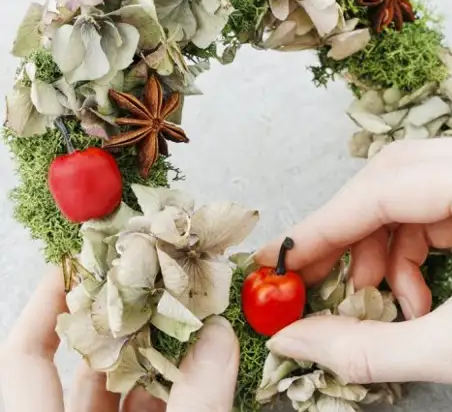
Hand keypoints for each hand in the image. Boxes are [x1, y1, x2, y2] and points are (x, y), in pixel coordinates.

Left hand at [0, 268, 238, 411]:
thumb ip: (194, 400)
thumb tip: (219, 337)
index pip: (23, 356)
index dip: (45, 304)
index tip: (78, 265)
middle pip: (83, 364)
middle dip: (124, 322)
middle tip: (158, 284)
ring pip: (119, 387)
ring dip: (156, 356)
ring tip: (191, 323)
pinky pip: (145, 409)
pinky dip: (170, 388)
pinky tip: (200, 372)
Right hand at [256, 136, 451, 411]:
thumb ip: (365, 347)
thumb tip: (296, 338)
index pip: (389, 187)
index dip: (326, 225)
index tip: (284, 258)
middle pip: (396, 179)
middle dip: (351, 234)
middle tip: (318, 277)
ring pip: (413, 194)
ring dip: (383, 247)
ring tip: (384, 301)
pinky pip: (439, 210)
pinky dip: (413, 250)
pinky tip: (416, 294)